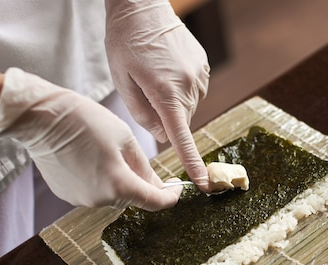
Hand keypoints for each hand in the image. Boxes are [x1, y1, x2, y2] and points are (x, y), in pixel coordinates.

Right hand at [0, 68, 181, 210]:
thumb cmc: (84, 120)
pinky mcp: (66, 194)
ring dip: (119, 180)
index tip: (176, 188)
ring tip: (109, 152)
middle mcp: (100, 200)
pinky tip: (91, 158)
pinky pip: (93, 190)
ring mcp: (81, 199)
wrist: (39, 118)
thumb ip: (144, 166)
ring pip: (112, 194)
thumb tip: (156, 184)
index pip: (154, 202)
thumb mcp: (124, 138)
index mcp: (118, 185)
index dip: (170, 197)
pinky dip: (99, 179)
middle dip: (142, 184)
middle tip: (141, 161)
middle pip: (132, 197)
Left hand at [105, 0, 211, 191]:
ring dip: (172, 101)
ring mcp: (200, 76)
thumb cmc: (125, 42)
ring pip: (187, 107)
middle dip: (165, 117)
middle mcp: (189, 87)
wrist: (142, 5)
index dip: (192, 163)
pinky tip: (166, 68)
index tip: (204, 184)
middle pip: (180, 122)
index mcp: (166, 93)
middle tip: (145, 91)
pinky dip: (181, 88)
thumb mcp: (123, 81)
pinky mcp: (204, 67)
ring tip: (155, 74)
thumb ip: (143, 115)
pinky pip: (194, 91)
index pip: (182, 137)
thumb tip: (162, 135)